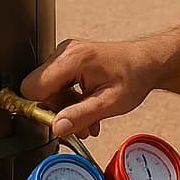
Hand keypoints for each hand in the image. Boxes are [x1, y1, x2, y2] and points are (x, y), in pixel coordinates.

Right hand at [19, 38, 160, 138]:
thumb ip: (80, 116)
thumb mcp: (110, 103)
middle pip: (40, 89)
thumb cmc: (134, 76)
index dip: (42, 108)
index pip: (32, 87)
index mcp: (72, 59)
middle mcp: (65, 52)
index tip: (58, 121)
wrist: (147, 63)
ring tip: (88, 118)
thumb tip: (56, 127)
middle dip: (58, 111)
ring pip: (49, 89)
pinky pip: (59, 83)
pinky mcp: (70, 59)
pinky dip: (70, 99)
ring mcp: (67, 54)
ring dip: (66, 108)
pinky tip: (87, 108)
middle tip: (80, 124)